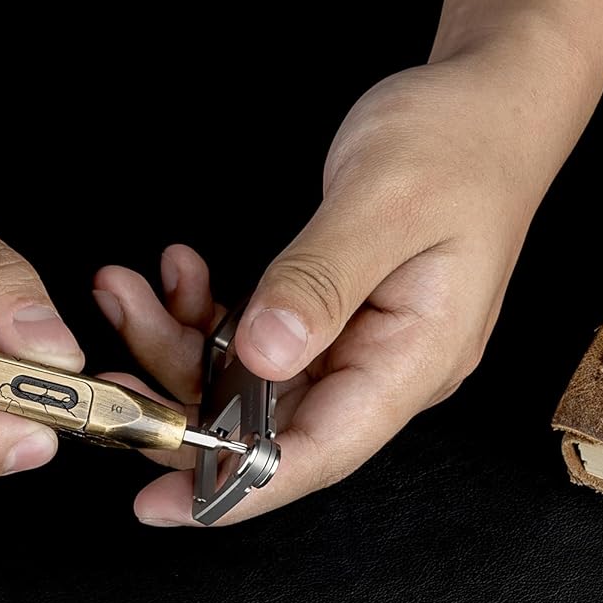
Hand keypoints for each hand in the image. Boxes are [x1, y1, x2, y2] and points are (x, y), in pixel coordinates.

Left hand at [94, 56, 552, 524]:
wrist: (492, 100)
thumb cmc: (459, 142)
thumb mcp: (385, 200)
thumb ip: (320, 280)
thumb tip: (262, 355)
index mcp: (418, 358)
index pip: (322, 450)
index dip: (239, 486)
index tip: (161, 501)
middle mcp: (389, 366)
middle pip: (273, 423)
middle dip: (183, 403)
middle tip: (110, 374)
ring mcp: (360, 343)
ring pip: (253, 381)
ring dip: (183, 345)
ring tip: (127, 291)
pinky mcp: (335, 315)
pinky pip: (258, 340)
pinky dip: (208, 313)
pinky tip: (180, 274)